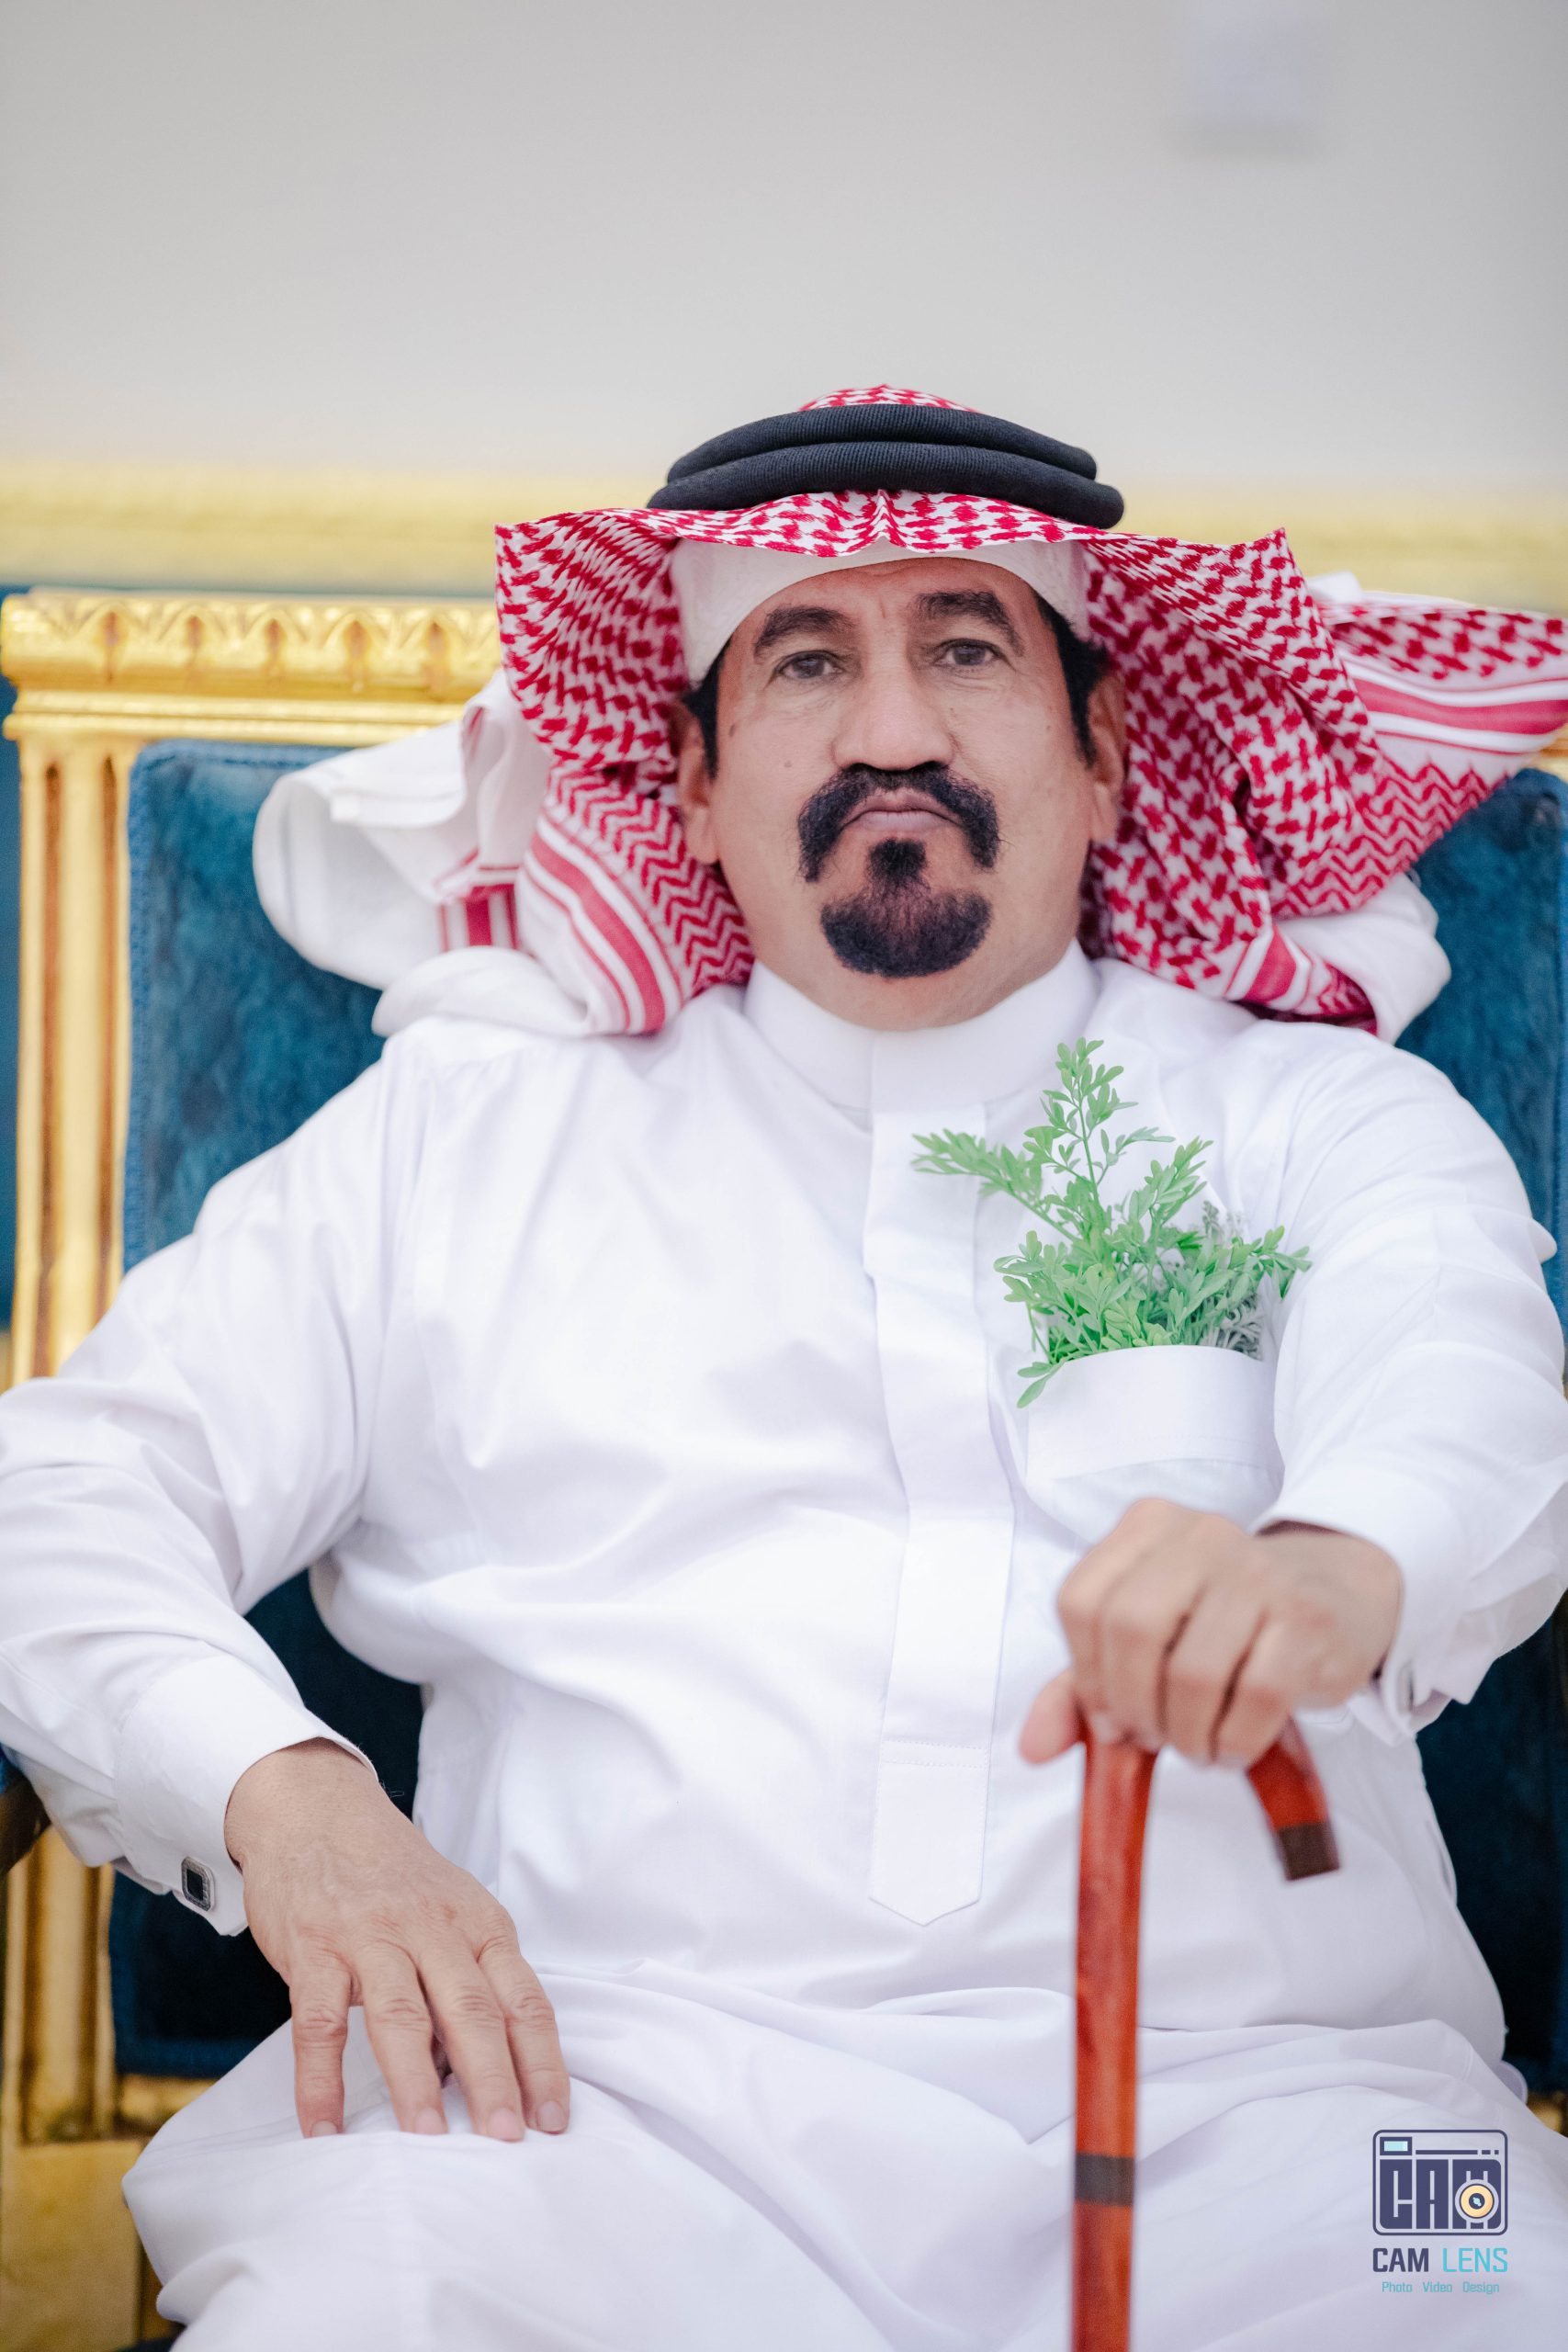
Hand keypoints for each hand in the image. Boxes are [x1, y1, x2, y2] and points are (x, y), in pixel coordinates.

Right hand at [224, 1738, 569, 2142]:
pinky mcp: (314, 1947)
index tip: (553, 2118)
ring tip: (428, 2140)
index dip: (541, 2061)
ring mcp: (371, 1936)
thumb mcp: (447, 1912)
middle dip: (494, 2079)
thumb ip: (464, 1982)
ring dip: (416, 2082)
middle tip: (507, 2138)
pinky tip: (323, 2127)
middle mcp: (432, 1927)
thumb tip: (474, 2072)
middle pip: (472, 2009)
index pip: (523, 1998)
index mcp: (477, 1922)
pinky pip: (319, 2022)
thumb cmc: (390, 1873)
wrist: (316, 1806)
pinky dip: (321, 2080)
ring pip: (401, 2015)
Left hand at [1019, 1505, 1402, 1769]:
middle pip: (1129, 1631)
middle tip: (1151, 1734)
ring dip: (1186, 1733)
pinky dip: (1234, 1741)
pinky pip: (1256, 1696)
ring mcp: (1258, 1575)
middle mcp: (1202, 1537)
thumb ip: (1082, 1685)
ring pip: (1191, 1672)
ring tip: (1195, 1743)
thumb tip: (1032, 1747)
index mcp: (1150, 1526)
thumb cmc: (1227, 1618)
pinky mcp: (1306, 1621)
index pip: (1080, 1601)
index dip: (1084, 1673)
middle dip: (1132, 1704)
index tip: (1107, 1714)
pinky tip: (1232, 1745)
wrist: (1340, 1589)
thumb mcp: (1150, 1634)